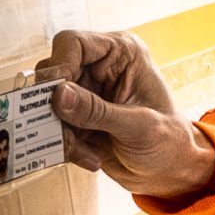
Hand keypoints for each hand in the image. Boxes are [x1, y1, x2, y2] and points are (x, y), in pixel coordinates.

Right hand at [34, 29, 214, 205]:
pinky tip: (91, 158)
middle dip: (56, 108)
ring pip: (46, 103)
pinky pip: (52, 126)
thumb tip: (59, 95)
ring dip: (60, 132)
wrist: (168, 170)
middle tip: (68, 134)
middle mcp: (98, 68)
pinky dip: (65, 145)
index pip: (74, 43)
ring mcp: (84, 93)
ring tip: (86, 152)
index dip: (59, 65)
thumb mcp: (138, 126)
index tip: (56, 96)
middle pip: (52, 74)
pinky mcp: (75, 117)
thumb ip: (98, 111)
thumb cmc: (168, 141)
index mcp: (121, 53)